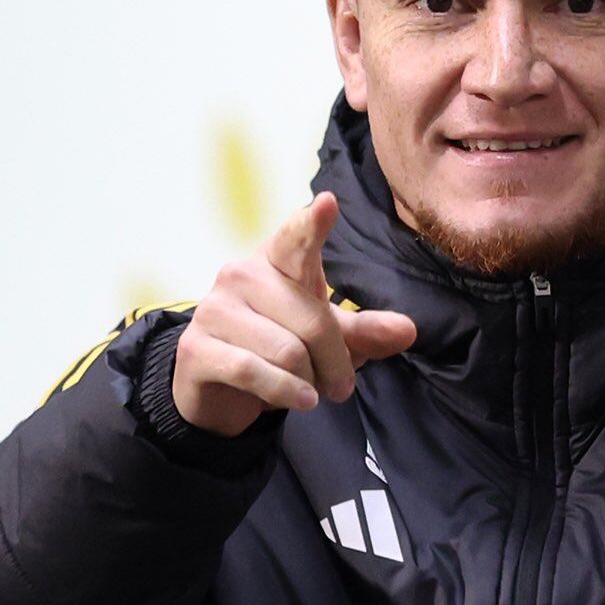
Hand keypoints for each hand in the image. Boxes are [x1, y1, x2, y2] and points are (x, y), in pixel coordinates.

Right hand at [172, 190, 418, 436]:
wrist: (220, 387)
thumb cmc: (279, 348)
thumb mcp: (326, 338)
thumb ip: (364, 332)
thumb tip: (408, 330)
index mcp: (276, 262)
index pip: (295, 239)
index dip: (311, 225)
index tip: (328, 204)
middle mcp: (241, 276)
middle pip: (312, 322)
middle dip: (335, 363)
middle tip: (339, 386)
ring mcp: (214, 310)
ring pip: (287, 352)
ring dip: (308, 383)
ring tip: (307, 389)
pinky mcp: (197, 348)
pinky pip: (253, 371)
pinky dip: (285, 393)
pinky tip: (299, 399)